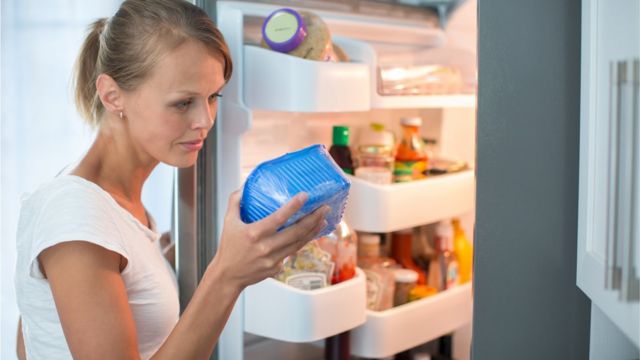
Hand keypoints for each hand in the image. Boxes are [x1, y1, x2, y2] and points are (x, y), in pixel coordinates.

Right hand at [211, 191, 328, 291]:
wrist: (228, 276)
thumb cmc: (228, 247)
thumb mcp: (228, 222)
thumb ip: (236, 202)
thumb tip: (244, 186)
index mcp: (254, 234)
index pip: (278, 218)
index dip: (293, 207)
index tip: (305, 196)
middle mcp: (265, 247)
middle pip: (296, 232)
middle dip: (313, 219)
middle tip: (324, 208)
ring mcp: (273, 260)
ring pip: (299, 243)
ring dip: (313, 231)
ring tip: (323, 219)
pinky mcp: (277, 268)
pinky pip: (292, 253)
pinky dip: (302, 243)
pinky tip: (310, 234)